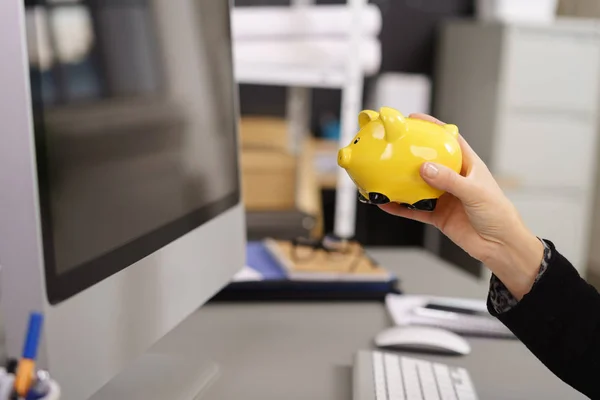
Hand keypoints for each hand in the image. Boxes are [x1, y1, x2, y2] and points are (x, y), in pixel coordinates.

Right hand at [380, 114, 543, 298]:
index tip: (415, 118)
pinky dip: (400, 207)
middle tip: (393, 145)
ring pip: (418, 186)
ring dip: (402, 182)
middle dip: (411, 153)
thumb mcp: (475, 192)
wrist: (500, 246)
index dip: (434, 127)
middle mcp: (454, 179)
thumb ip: (450, 180)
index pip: (450, 140)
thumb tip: (425, 168)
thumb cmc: (498, 214)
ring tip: (384, 174)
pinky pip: (414, 210)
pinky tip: (386, 203)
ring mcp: (444, 197)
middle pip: (429, 160)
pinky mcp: (437, 215)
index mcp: (468, 166)